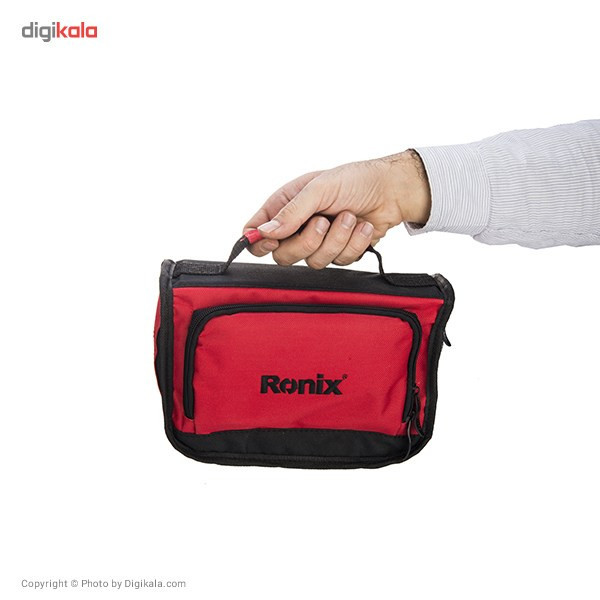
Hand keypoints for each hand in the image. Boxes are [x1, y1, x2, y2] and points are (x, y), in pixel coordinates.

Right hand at [243, 150, 430, 268]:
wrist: (392, 191)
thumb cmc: (355, 180)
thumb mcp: (320, 188)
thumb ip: (291, 212)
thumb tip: (265, 231)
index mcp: (285, 205)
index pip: (256, 231)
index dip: (259, 241)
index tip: (274, 239)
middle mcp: (298, 226)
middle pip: (283, 255)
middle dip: (308, 241)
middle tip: (324, 222)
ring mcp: (318, 241)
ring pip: (313, 261)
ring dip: (337, 239)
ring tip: (350, 217)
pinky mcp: (339, 252)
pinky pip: (339, 262)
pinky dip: (354, 244)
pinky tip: (362, 226)